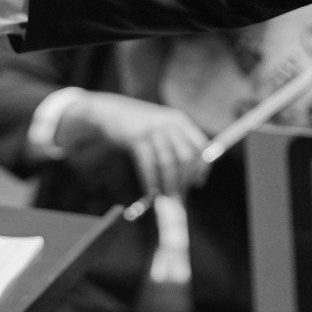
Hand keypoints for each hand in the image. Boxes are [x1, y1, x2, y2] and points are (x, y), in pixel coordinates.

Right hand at [62, 92, 210, 196]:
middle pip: (186, 156)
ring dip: (169, 185)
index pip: (200, 145)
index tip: (198, 183)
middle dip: (185, 180)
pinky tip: (151, 193)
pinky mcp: (137, 137)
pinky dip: (151, 181)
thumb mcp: (162, 128)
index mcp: (180, 120)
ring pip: (168, 163)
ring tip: (167, 199)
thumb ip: (176, 145)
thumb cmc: (138, 125)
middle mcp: (170, 123)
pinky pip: (148, 164)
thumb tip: (188, 178)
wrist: (110, 112)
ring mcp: (154, 129)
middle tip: (180, 196)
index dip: (201, 166)